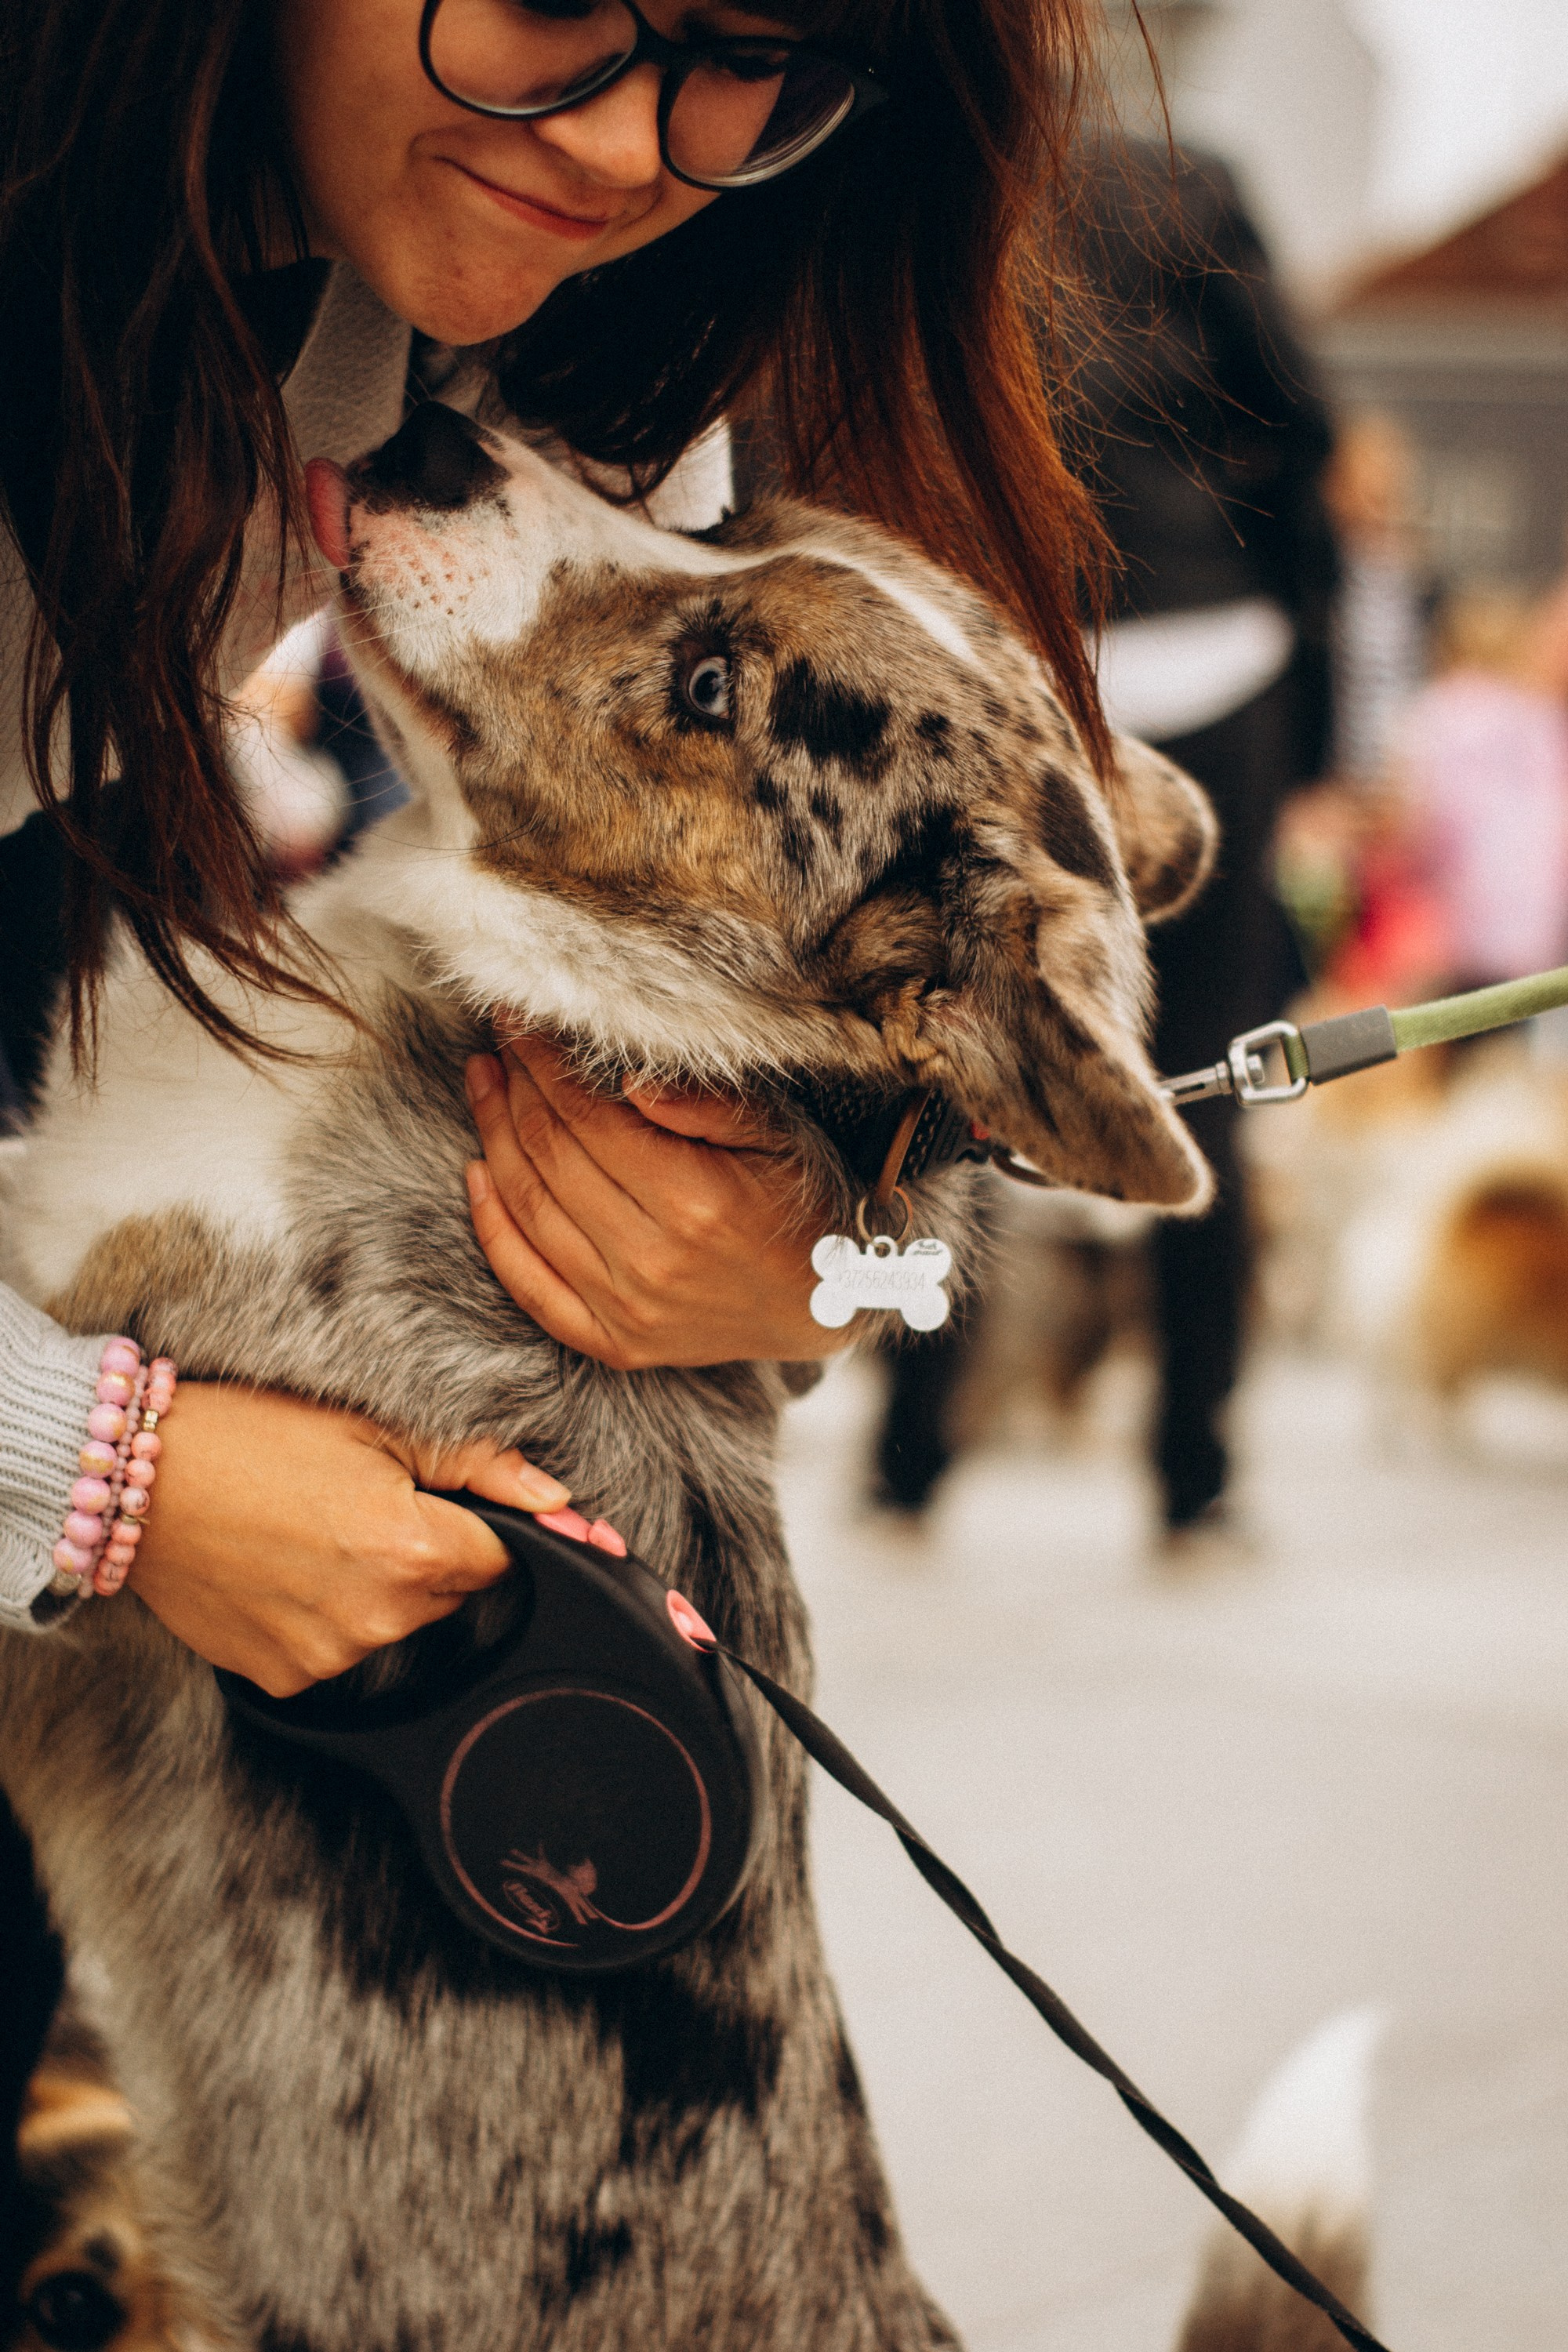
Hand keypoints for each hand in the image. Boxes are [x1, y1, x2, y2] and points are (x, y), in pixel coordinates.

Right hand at [129, 1383, 570, 1695]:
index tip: (445, 1505)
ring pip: (395, 1624)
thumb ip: (480, 1465)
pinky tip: (285, 1569)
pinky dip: (325, 1616)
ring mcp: (327, 1656)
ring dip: (377, 1586)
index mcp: (411, 1548)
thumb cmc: (253, 1434)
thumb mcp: (374, 1425)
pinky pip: (338, 1650)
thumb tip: (562, 1503)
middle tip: (361, 1503)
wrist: (136, 1478)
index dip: (483, 1527)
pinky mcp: (285, 1678)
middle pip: (450, 1593)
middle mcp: (376, 1617)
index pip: (504, 1558)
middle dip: (429, 1553)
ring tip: (313, 1531)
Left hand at [464, 1033, 845, 1369]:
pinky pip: (527, 1285)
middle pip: (550, 1155)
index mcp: (695, 1202)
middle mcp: (651, 1261)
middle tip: (499, 1040)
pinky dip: (492, 1228)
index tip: (518, 1017)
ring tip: (482, 1083)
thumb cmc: (805, 1205)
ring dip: (493, 1137)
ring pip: (528, 1208)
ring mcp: (627, 1310)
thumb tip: (624, 1075)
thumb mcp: (780, 1137)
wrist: (825, 1307)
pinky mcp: (613, 1343)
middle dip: (514, 1087)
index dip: (543, 1061)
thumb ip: (706, 1104)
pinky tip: (476, 1174)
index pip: (586, 1116)